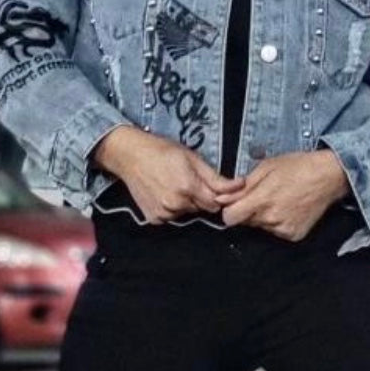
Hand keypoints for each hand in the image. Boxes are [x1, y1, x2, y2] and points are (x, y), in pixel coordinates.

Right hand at [93, 127, 243, 224]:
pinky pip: (172, 217)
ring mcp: (164, 213)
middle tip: (188, 180)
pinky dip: (172, 208)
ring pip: (187, 213)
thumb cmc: (161, 151)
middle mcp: (176, 204)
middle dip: (200, 197)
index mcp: (188, 187)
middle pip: (202, 208)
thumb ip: (216, 178)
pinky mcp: (154, 218)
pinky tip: (164, 193)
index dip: (216, 195)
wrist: (130, 156)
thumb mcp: (192, 158)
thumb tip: (239, 186)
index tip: (212, 186)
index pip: (215, 203)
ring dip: (186, 203)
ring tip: (173, 184)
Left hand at [212, 150, 349, 239]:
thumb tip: (221, 199)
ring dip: (263, 217)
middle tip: (264, 196)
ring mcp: (284, 229)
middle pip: (245, 222)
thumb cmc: (298, 167)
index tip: (235, 204)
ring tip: (279, 200)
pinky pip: (275, 232)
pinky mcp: (294, 235)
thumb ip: (241, 187)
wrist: (329, 176)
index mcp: (262, 200)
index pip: (230, 218)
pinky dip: (277, 222)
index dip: (229, 210)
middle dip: (248, 211)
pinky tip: (288, 209)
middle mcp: (272, 218)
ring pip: (260, 227)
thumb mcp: (265, 168)